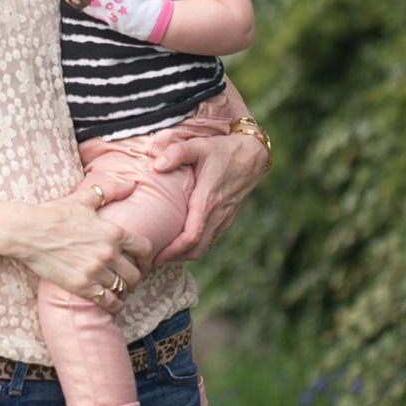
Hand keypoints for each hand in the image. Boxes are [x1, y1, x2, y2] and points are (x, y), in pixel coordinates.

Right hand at [10, 176, 147, 314]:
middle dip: (133, 274)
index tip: (141, 260)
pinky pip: (109, 301)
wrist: (28, 232)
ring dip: (121, 288)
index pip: (146, 249)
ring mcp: (96, 271)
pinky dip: (114, 303)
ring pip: (123, 288)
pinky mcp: (82, 286)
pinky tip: (111, 300)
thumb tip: (132, 184)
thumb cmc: (55, 213)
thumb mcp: (83, 198)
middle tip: (126, 275)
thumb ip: (110, 191)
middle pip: (136, 273)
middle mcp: (108, 253)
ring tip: (116, 286)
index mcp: (113, 232)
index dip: (147, 257)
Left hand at [149, 129, 267, 263]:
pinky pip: (210, 237)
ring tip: (163, 251)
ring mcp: (224, 218)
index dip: (173, 251)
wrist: (253, 155)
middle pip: (196, 250)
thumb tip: (158, 165)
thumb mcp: (199, 146)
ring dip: (184, 253)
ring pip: (204, 246)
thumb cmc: (223, 150)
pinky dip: (194, 244)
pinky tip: (180, 238)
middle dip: (174, 258)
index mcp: (208, 201)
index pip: (192, 237)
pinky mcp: (228, 218)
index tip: (155, 257)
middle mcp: (218, 214)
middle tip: (152, 259)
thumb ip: (177, 153)